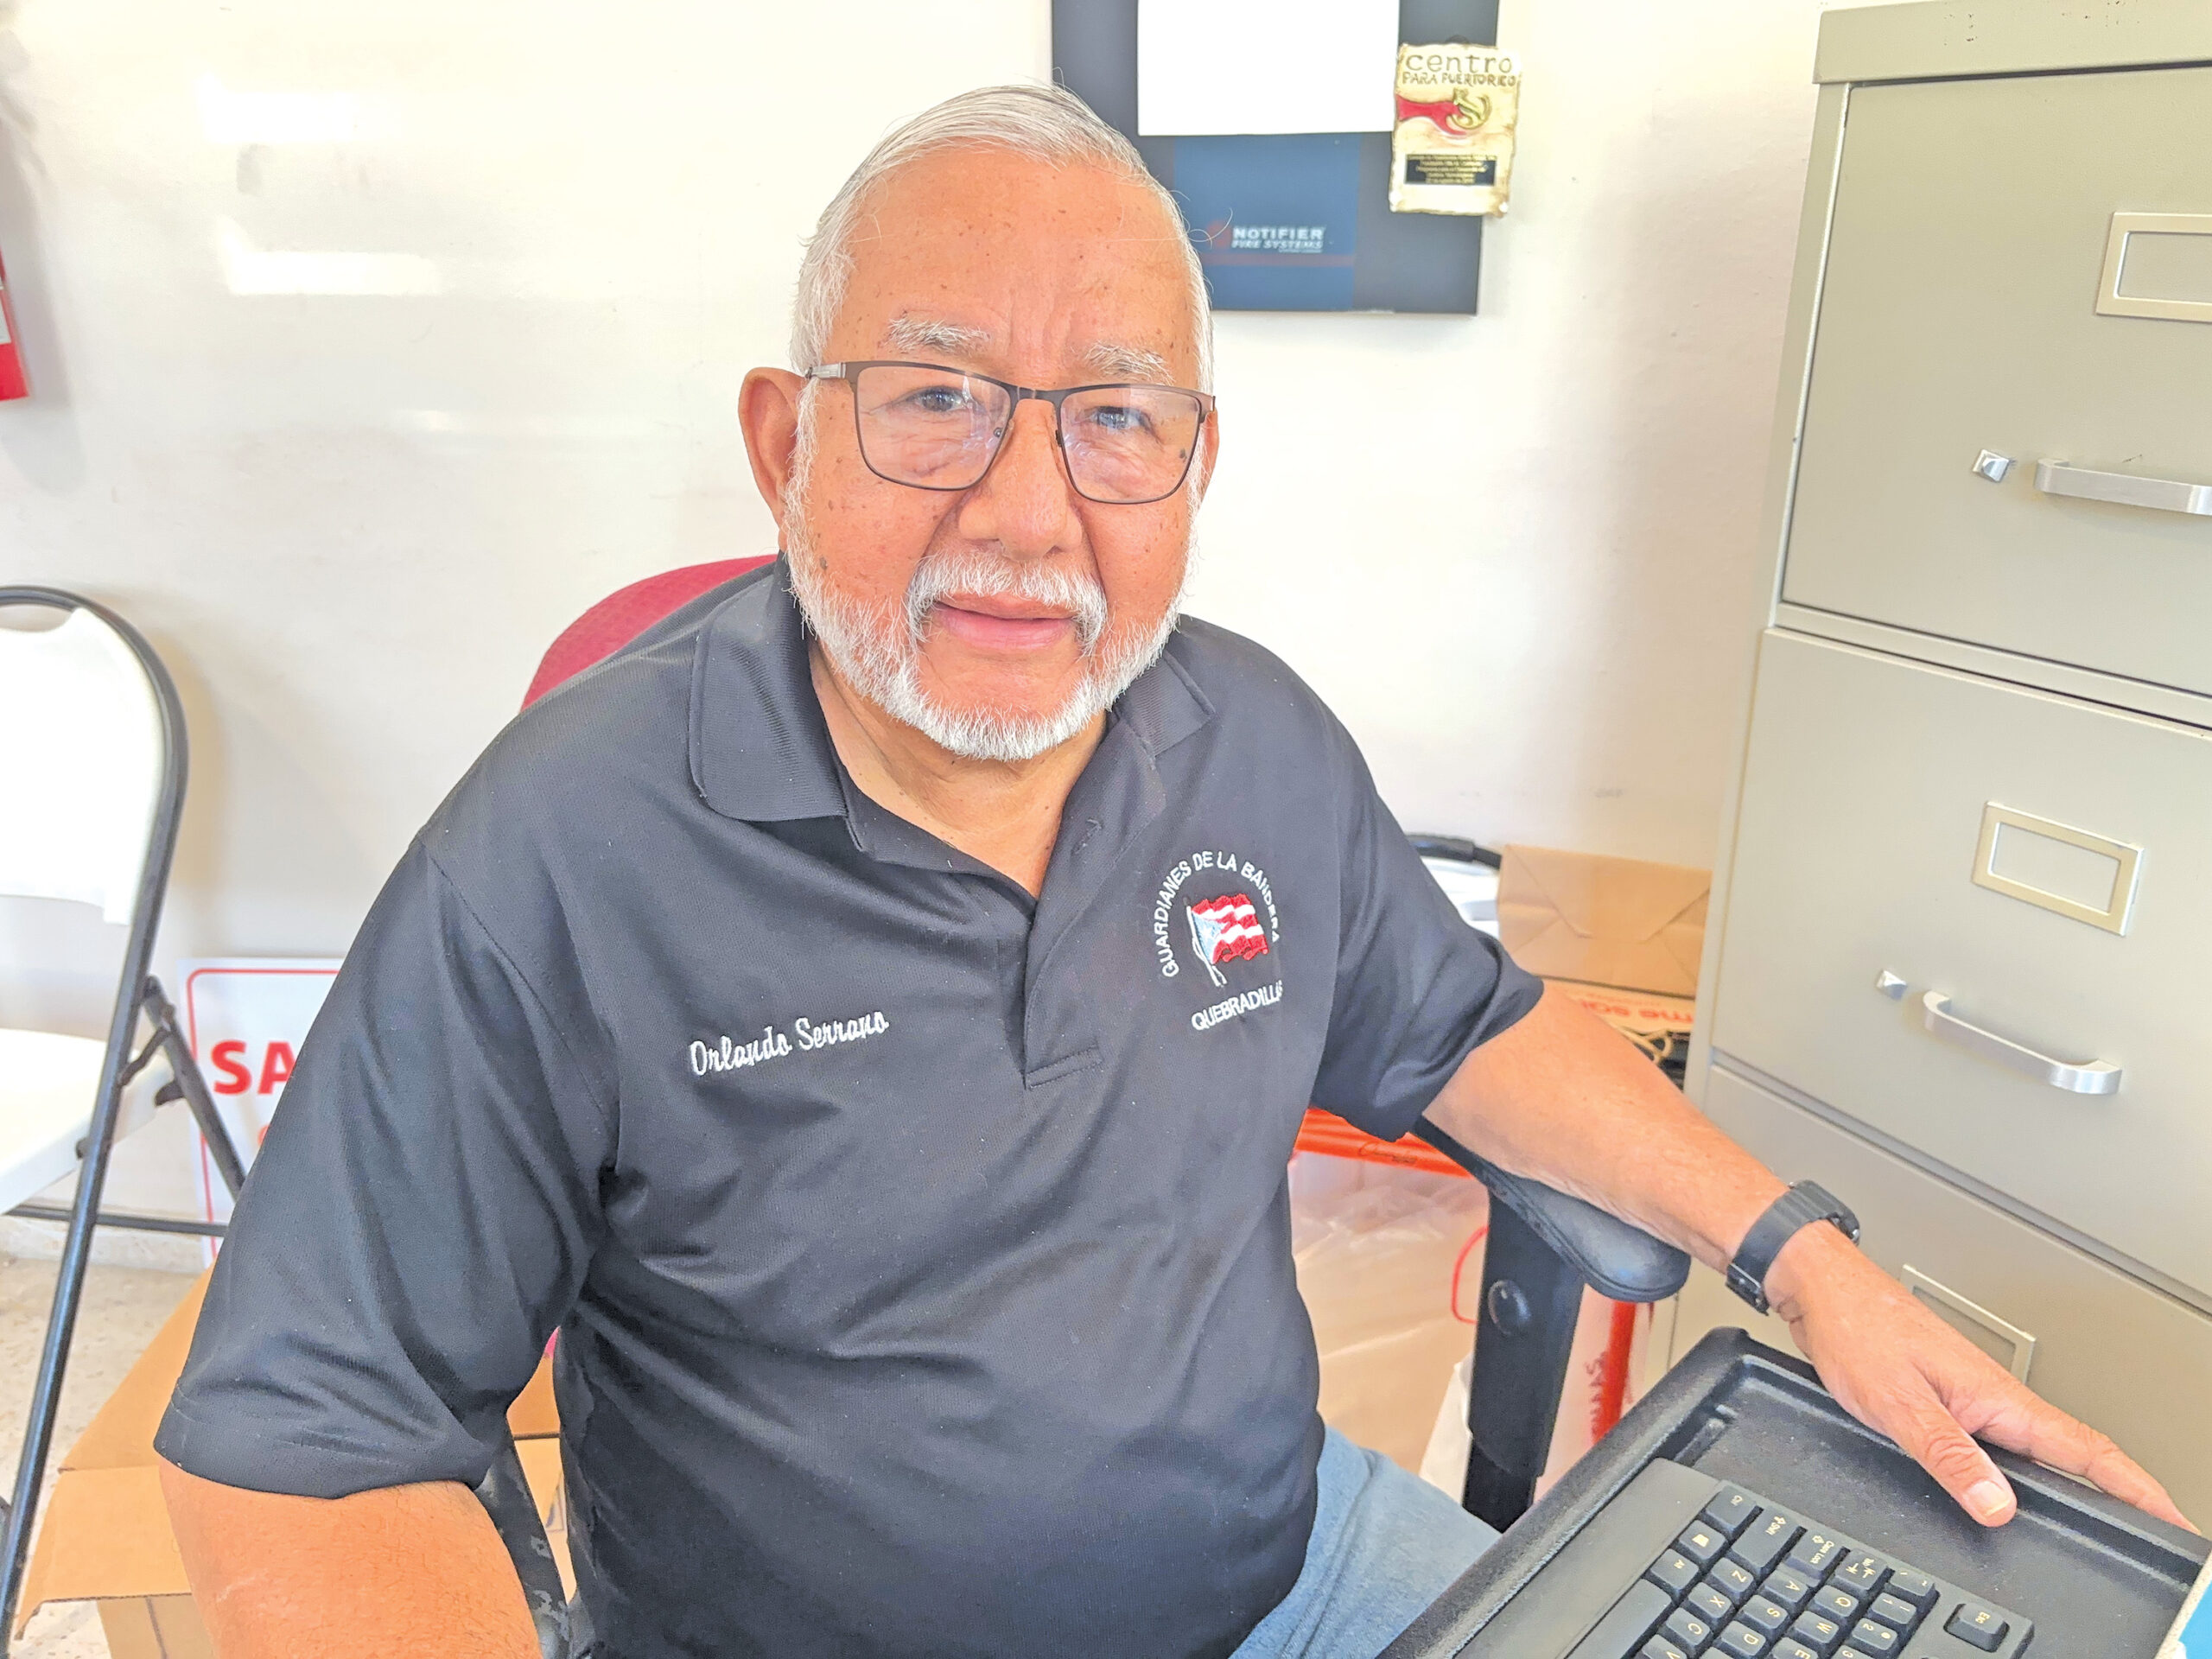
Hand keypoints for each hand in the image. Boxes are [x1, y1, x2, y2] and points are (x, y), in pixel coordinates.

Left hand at [1765, 1224, 2195, 1532]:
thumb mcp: (1897, 1403)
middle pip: (2078, 1451)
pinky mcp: (1951, 1397)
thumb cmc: (1855, 1328)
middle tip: (2160, 1528)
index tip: (2174, 1520)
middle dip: (2125, 1491)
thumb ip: (1948, 1456)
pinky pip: (2009, 1438)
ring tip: (2116, 1512)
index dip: (2136, 1489)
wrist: (1821, 1287)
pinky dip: (2036, 1465)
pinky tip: (2029, 1480)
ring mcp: (1975, 1395)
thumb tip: (1997, 1506)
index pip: (2087, 1451)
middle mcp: (1994, 1395)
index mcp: (1996, 1396)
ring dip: (2085, 1478)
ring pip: (2044, 1444)